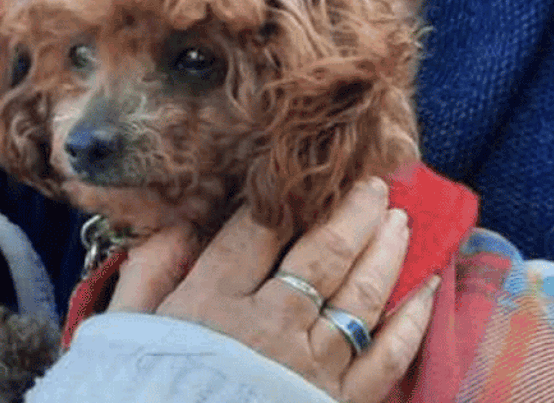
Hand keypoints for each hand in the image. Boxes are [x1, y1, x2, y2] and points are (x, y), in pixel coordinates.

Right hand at [109, 178, 435, 402]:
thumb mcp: (126, 330)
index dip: (284, 196)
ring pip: (361, 297)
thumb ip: (147, 271)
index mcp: (214, 300)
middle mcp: (270, 326)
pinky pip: (387, 358)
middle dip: (353, 211)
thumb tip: (175, 221)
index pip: (258, 230)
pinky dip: (412, 321)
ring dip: (386, 252)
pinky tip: (427, 289)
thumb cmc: (143, 391)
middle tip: (374, 181)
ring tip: (400, 219)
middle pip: (323, 254)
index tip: (304, 172)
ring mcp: (310, 367)